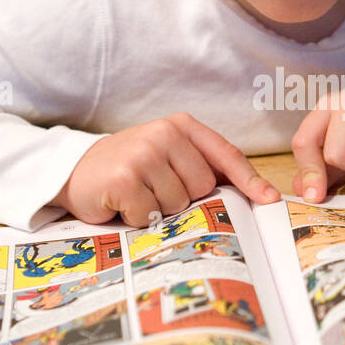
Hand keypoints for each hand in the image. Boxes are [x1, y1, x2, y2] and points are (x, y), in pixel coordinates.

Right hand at [51, 114, 278, 225]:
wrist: (75, 171)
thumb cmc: (130, 168)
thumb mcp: (168, 156)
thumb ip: (202, 166)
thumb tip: (252, 194)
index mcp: (181, 126)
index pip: (225, 154)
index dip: (249, 180)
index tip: (269, 200)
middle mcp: (164, 134)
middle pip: (203, 186)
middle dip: (184, 198)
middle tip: (155, 189)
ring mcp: (143, 155)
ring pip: (178, 204)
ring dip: (158, 210)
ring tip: (138, 195)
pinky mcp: (125, 179)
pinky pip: (150, 215)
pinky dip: (137, 218)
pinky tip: (122, 204)